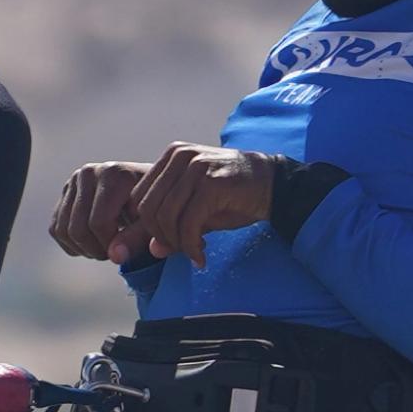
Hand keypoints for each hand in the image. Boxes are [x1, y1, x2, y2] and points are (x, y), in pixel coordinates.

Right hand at [48, 158, 155, 261]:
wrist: (145, 190)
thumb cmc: (152, 208)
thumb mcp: (150, 223)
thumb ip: (135, 239)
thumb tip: (114, 256)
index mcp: (113, 174)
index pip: (98, 222)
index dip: (109, 245)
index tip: (126, 249)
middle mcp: (88, 172)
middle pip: (77, 228)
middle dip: (96, 249)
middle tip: (115, 252)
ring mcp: (73, 181)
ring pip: (62, 231)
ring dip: (83, 249)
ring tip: (105, 247)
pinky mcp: (64, 193)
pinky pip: (56, 229)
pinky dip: (72, 244)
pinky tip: (93, 243)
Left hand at [113, 144, 275, 267]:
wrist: (273, 185)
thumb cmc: (232, 197)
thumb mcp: (196, 210)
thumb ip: (171, 226)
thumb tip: (153, 250)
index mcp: (171, 156)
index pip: (139, 197)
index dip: (148, 227)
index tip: (170, 241)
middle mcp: (180, 156)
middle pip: (148, 208)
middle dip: (162, 237)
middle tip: (181, 251)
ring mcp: (196, 167)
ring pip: (166, 216)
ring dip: (178, 244)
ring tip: (195, 253)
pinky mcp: (212, 182)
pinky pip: (189, 222)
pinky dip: (191, 245)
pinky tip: (201, 255)